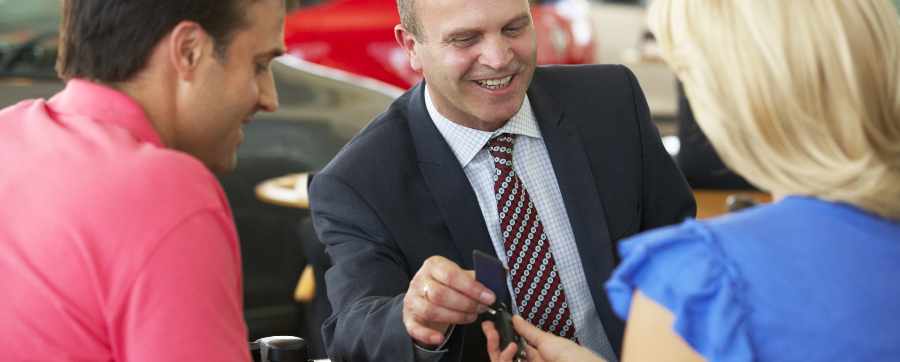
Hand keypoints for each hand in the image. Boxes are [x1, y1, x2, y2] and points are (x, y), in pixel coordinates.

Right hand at [403, 256, 495, 346]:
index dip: (472, 288)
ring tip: (471, 317)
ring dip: (455, 317)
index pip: (451, 275)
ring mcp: (412, 299)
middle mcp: (420, 281)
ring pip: (431, 310)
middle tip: (482, 308)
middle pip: (440, 294)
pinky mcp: (408, 317)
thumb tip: (498, 276)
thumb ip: (475, 277)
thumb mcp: (459, 276)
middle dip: (466, 304)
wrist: (424, 295)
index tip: (489, 297)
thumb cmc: (446, 284)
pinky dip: (428, 335)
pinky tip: (440, 337)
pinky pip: (415, 328)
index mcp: (434, 265)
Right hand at [483, 316, 604, 361]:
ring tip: (506, 344)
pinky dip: (504, 358)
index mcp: (539, 354)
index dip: (501, 336)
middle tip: (489, 329)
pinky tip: (509, 351)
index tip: (491, 325)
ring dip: (499, 352)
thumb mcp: (548, 341)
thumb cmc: (573, 358)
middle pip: (505, 355)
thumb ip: (529, 331)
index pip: (514, 346)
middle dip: (495, 342)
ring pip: (504, 361)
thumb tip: (515, 318)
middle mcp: (531, 361)